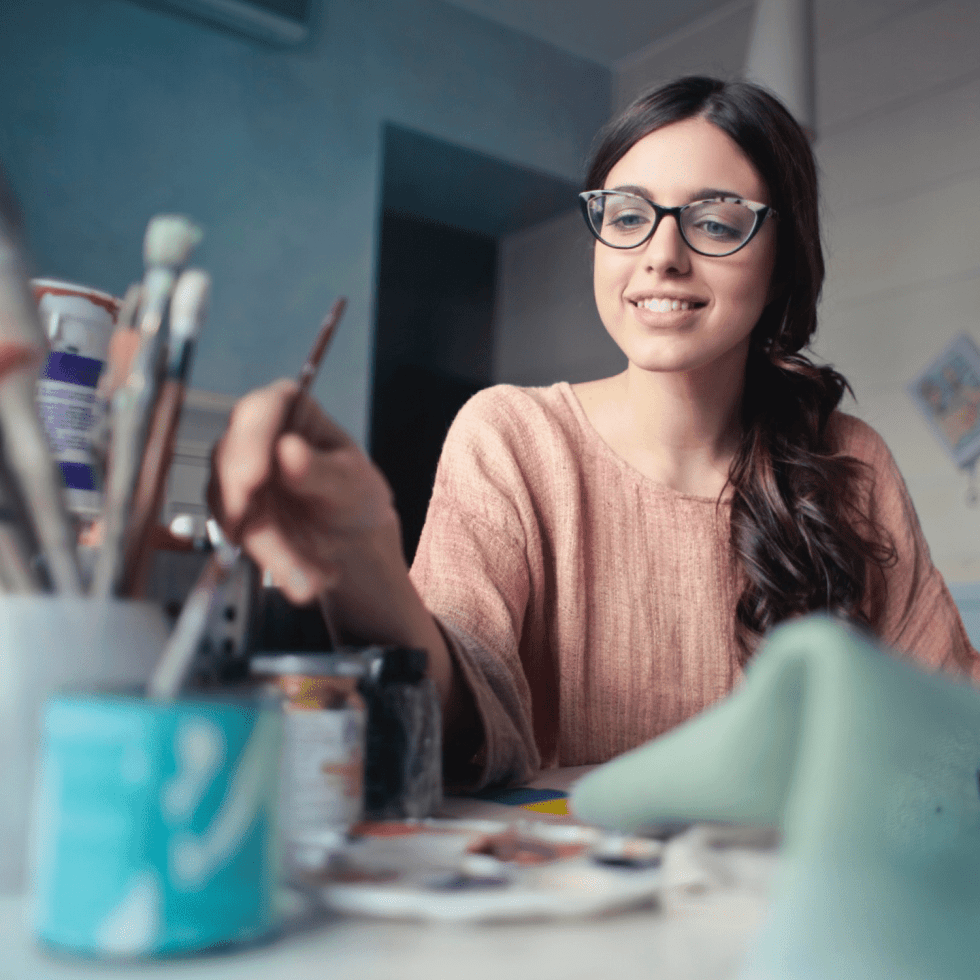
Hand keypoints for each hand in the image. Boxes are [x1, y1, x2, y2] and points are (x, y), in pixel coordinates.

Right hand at [209, 379, 399, 604]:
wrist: (349, 536)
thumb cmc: (353, 493)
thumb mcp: (350, 481)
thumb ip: (320, 469)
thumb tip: (288, 451)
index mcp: (288, 408)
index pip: (258, 410)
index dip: (249, 442)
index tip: (254, 478)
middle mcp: (253, 435)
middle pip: (230, 459)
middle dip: (250, 508)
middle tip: (269, 544)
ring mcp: (235, 473)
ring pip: (230, 506)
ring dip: (270, 548)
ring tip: (310, 578)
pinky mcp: (230, 509)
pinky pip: (236, 537)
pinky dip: (271, 561)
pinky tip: (304, 577)